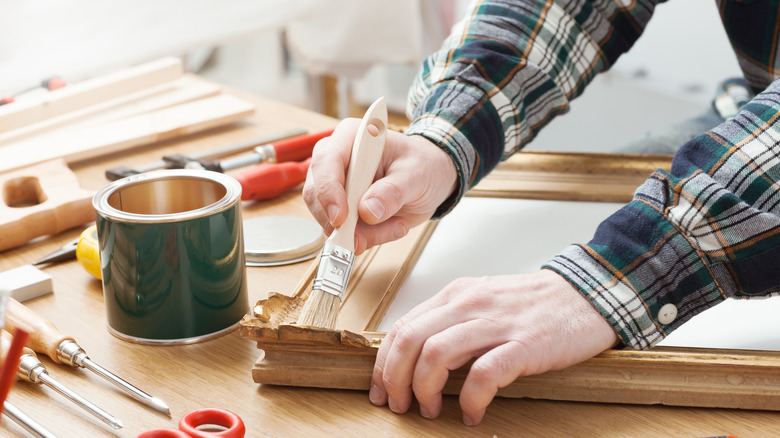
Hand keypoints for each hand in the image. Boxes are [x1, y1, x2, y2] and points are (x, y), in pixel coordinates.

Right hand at [302, 118, 456, 253]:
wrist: (430, 178)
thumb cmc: (422, 165)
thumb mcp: (417, 174)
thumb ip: (393, 191)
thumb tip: (368, 210)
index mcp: (352, 137)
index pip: (327, 162)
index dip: (329, 191)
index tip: (342, 218)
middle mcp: (336, 160)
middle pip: (317, 194)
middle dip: (343, 222)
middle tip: (366, 239)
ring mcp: (336, 185)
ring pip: (327, 217)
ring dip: (359, 233)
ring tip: (395, 226)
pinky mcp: (341, 208)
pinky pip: (341, 231)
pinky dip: (365, 237)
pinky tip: (390, 227)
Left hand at [369, 269, 616, 424]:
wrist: (588, 294)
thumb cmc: (535, 304)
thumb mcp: (483, 302)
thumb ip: (451, 322)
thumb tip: (417, 357)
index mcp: (456, 294)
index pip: (403, 327)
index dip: (383, 363)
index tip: (381, 389)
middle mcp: (469, 304)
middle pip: (411, 340)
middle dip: (395, 379)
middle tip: (399, 406)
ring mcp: (496, 323)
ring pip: (436, 354)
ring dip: (424, 389)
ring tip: (430, 411)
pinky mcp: (524, 344)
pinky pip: (484, 374)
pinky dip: (471, 399)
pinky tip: (473, 414)